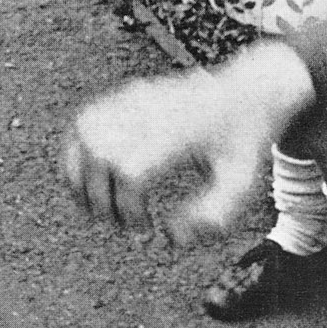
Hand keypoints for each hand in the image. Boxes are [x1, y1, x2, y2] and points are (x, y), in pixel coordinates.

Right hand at [62, 44, 315, 239]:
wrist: (247, 90)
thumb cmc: (243, 142)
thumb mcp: (242, 184)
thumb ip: (214, 217)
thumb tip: (171, 237)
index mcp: (180, 133)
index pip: (130, 171)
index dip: (127, 207)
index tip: (145, 226)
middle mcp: (152, 111)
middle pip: (98, 154)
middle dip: (99, 197)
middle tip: (121, 220)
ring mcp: (136, 98)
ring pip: (83, 134)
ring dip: (80, 174)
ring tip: (98, 202)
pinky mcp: (128, 94)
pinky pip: (86, 120)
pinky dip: (79, 150)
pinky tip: (95, 174)